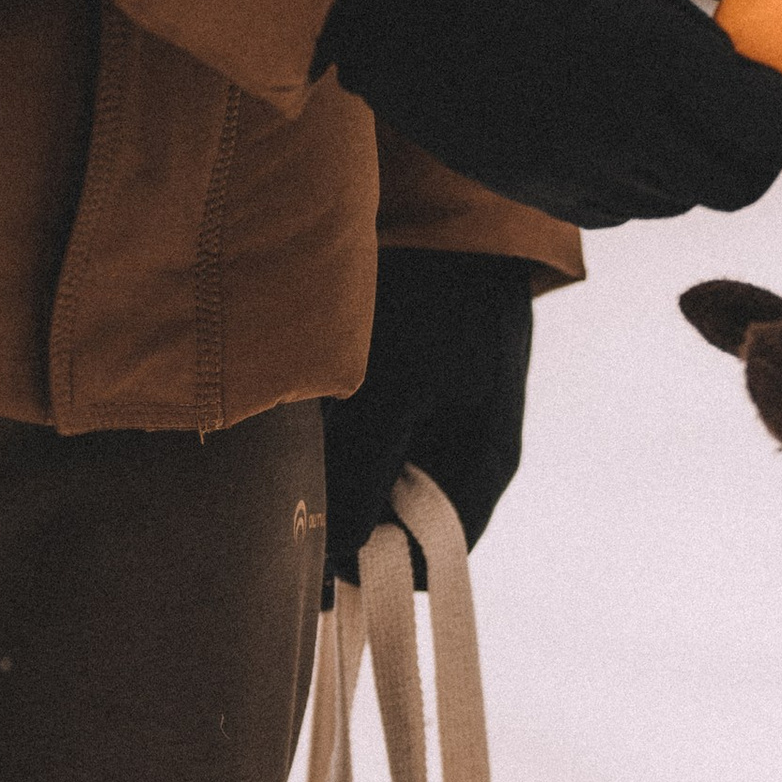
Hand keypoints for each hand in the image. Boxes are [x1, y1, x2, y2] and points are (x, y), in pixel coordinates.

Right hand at [316, 0, 781, 227]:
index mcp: (655, 57)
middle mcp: (620, 128)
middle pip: (740, 179)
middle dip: (772, 154)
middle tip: (779, 110)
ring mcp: (572, 167)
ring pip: (678, 194)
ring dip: (703, 159)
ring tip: (676, 92)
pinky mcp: (534, 186)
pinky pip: (619, 201)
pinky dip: (643, 170)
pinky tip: (617, 114)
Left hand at [323, 246, 534, 585]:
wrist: (454, 214)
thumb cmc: (438, 303)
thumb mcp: (396, 392)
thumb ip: (364, 474)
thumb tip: (333, 552)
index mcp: (482, 467)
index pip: (436, 558)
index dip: (379, 567)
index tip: (321, 556)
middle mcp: (467, 455)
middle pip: (404, 520)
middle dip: (351, 512)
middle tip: (299, 486)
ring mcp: (442, 423)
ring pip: (382, 478)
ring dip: (341, 469)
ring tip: (306, 434)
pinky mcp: (415, 392)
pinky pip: (374, 436)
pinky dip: (340, 432)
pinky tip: (314, 404)